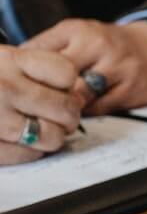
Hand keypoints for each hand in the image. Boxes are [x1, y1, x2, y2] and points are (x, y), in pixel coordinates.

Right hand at [0, 45, 82, 164]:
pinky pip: (27, 154)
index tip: (58, 87)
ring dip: (54, 136)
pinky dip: (32, 152)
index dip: (67, 83)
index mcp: (10, 60)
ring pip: (51, 136)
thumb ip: (33, 69)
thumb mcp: (0, 59)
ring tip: (44, 130)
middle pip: (65, 107)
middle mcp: (4, 87)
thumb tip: (72, 94)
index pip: (65, 72)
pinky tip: (24, 142)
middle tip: (60, 116)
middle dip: (68, 114)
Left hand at [22, 19, 146, 113]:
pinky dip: (89, 112)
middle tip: (41, 102)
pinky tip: (86, 108)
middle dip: (47, 93)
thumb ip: (47, 47)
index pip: (39, 55)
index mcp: (78, 31)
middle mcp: (98, 46)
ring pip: (79, 96)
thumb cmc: (108, 44)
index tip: (22, 84)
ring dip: (68, 105)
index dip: (26, 74)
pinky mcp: (131, 89)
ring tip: (63, 107)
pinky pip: (100, 108)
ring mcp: (118, 68)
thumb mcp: (76, 34)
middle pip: (59, 79)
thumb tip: (14, 68)